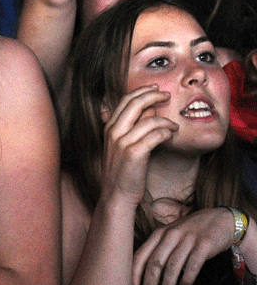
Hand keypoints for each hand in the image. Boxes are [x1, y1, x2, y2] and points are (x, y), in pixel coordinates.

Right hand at [100, 85, 177, 208]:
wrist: (117, 194)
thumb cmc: (123, 170)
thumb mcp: (122, 145)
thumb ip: (133, 126)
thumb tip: (150, 109)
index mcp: (109, 127)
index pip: (125, 100)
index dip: (142, 91)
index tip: (156, 89)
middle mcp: (114, 132)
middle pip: (135, 103)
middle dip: (154, 96)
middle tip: (168, 96)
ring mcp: (122, 142)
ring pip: (149, 119)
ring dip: (166, 121)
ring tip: (174, 127)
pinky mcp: (134, 153)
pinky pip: (156, 135)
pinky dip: (166, 133)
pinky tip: (170, 136)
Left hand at [133, 207, 235, 284]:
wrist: (222, 219)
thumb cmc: (193, 231)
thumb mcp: (171, 235)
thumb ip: (158, 249)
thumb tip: (144, 274)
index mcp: (159, 234)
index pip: (141, 255)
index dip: (134, 274)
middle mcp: (171, 235)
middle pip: (155, 264)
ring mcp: (188, 239)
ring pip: (173, 267)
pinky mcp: (205, 244)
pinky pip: (193, 265)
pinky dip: (186, 279)